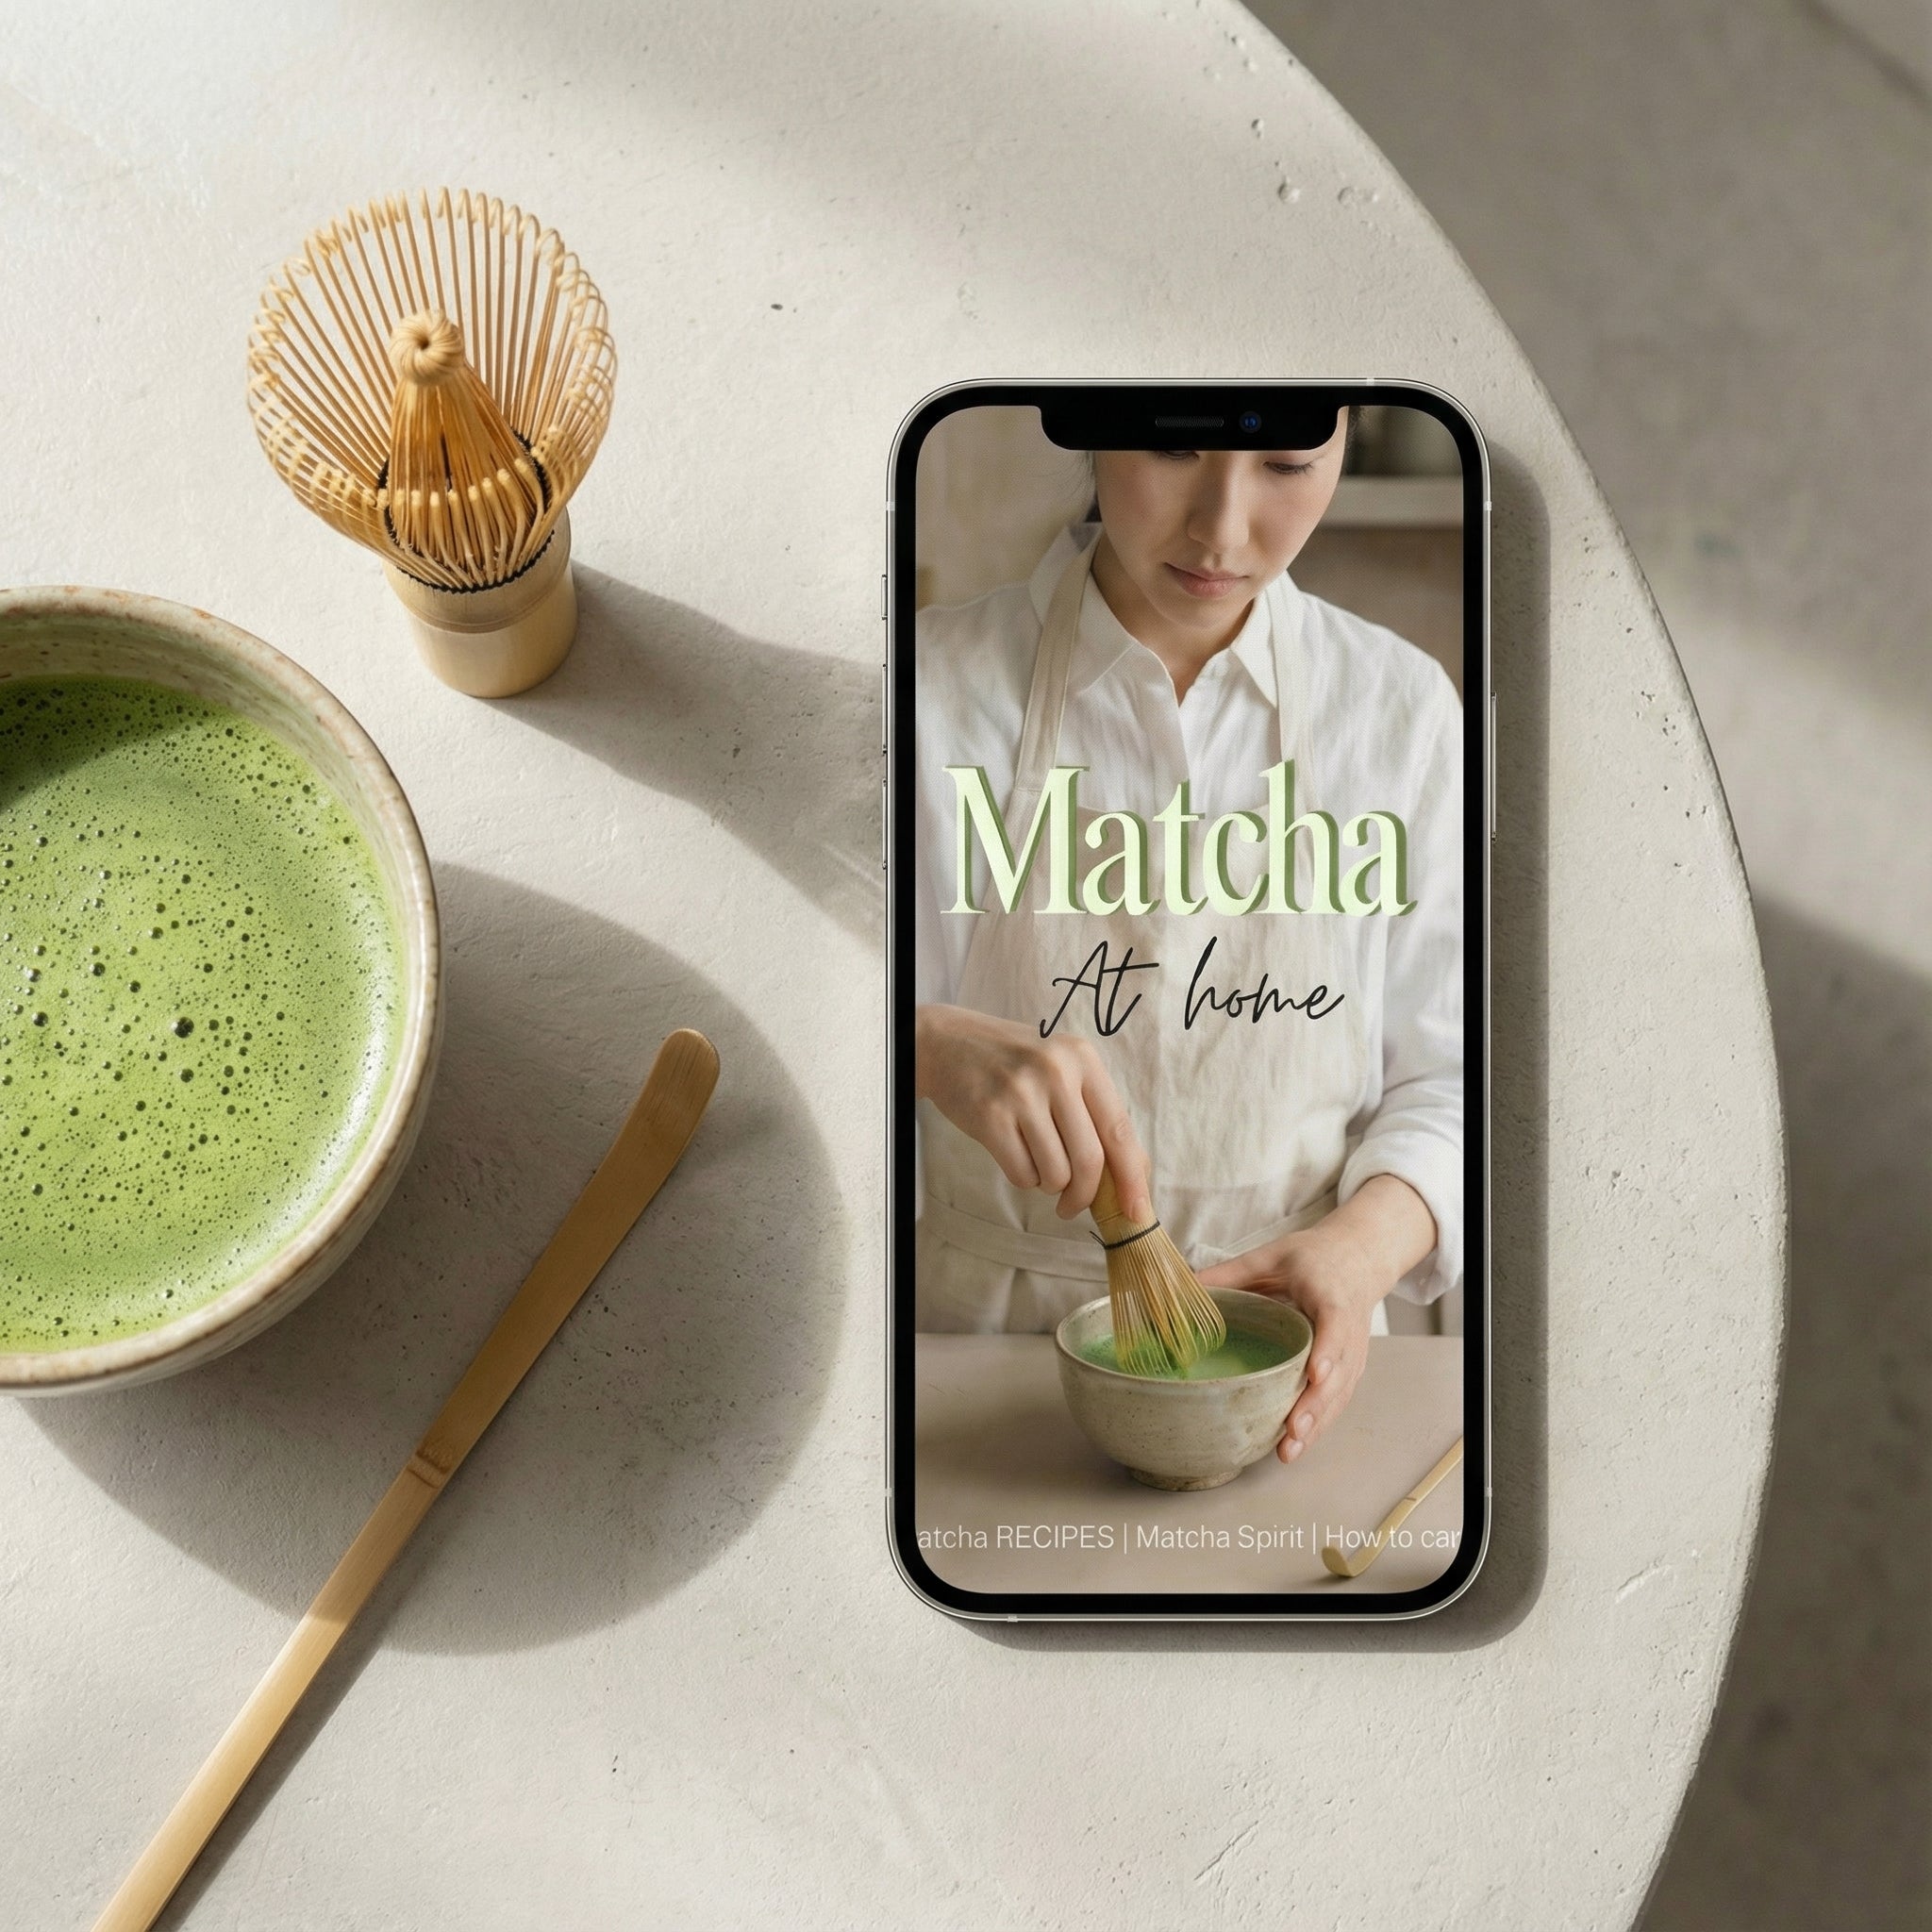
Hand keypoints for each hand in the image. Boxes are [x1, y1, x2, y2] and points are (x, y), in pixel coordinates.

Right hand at [915, 1004, 1152, 1221]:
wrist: (950, 1044)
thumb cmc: (1016, 1065)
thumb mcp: (1063, 1070)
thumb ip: (1096, 1114)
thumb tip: (1134, 1175)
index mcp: (1083, 1059)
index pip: (1119, 1129)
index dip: (1132, 1177)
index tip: (1137, 1211)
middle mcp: (1056, 1072)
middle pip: (1089, 1160)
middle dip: (1084, 1195)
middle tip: (1072, 1206)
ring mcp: (1021, 1093)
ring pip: (1055, 1173)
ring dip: (1049, 1184)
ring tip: (1036, 1163)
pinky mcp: (990, 1115)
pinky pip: (1022, 1174)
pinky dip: (1024, 1178)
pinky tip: (1015, 1155)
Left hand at [1196, 1175, 1436, 1461]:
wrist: (1359, 1258)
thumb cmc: (1314, 1257)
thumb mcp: (1271, 1255)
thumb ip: (1230, 1273)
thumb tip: (1181, 1287)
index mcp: (1332, 1295)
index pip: (1335, 1325)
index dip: (1328, 1351)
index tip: (1315, 1373)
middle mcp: (1350, 1330)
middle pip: (1339, 1372)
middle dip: (1316, 1404)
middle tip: (1292, 1431)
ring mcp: (1354, 1354)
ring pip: (1339, 1394)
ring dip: (1316, 1425)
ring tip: (1289, 1450)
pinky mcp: (1350, 1370)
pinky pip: (1337, 1401)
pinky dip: (1319, 1424)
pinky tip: (1295, 1445)